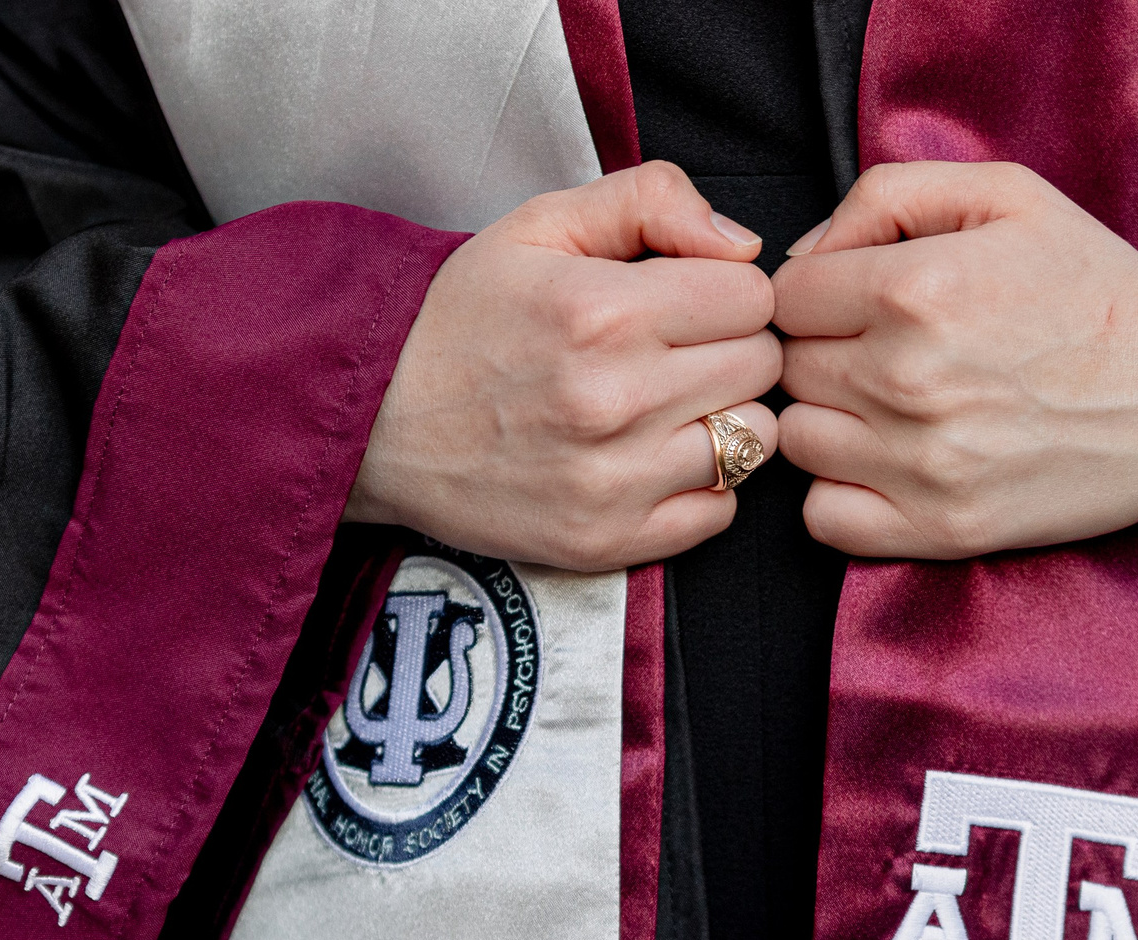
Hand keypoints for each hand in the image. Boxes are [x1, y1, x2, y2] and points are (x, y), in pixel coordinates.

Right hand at [345, 162, 782, 571]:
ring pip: (755, 440)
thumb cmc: (461, 319)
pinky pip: (721, 513)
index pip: (752, 295)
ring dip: (723, 418)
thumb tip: (744, 245)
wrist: (375, 423)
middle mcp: (615, 400)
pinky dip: (702, 486)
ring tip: (665, 405)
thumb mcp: (539, 225)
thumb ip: (649, 201)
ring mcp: (613, 480)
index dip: (725, 289)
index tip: (686, 299)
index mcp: (604, 311)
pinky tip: (652, 458)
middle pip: (762, 366)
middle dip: (730, 348)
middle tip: (673, 351)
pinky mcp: (607, 540)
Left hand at [772, 162, 1137, 560]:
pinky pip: (823, 518)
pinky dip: (841, 496)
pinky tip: (889, 467)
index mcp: (914, 287)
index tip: (863, 304)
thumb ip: (888, 196)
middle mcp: (905, 378)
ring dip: (832, 423)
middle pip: (790, 368)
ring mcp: (919, 463)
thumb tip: (804, 253)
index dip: (819, 294)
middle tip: (889, 354)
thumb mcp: (1008, 196)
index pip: (787, 296)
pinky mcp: (939, 529)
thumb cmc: (1098, 294)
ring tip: (893, 409)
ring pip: (799, 441)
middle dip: (826, 354)